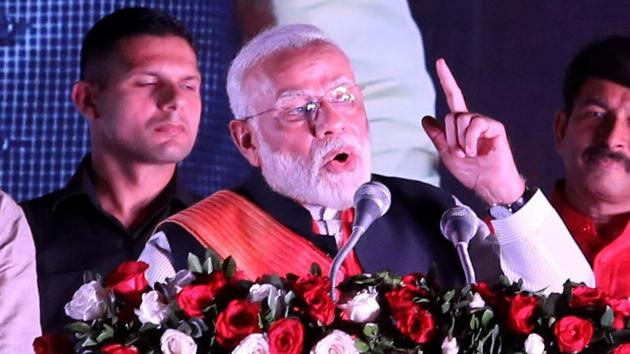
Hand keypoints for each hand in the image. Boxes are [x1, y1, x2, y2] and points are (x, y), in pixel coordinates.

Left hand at [421, 58, 524, 204]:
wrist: (487, 184)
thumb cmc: (470, 171)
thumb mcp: (446, 154)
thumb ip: (437, 136)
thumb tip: (426, 118)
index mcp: (460, 124)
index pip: (452, 97)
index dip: (446, 79)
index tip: (439, 61)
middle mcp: (472, 120)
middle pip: (451, 115)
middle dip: (450, 138)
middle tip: (460, 153)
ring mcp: (484, 123)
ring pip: (461, 119)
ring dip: (460, 141)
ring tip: (468, 154)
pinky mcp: (495, 127)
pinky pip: (475, 125)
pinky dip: (470, 140)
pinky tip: (475, 151)